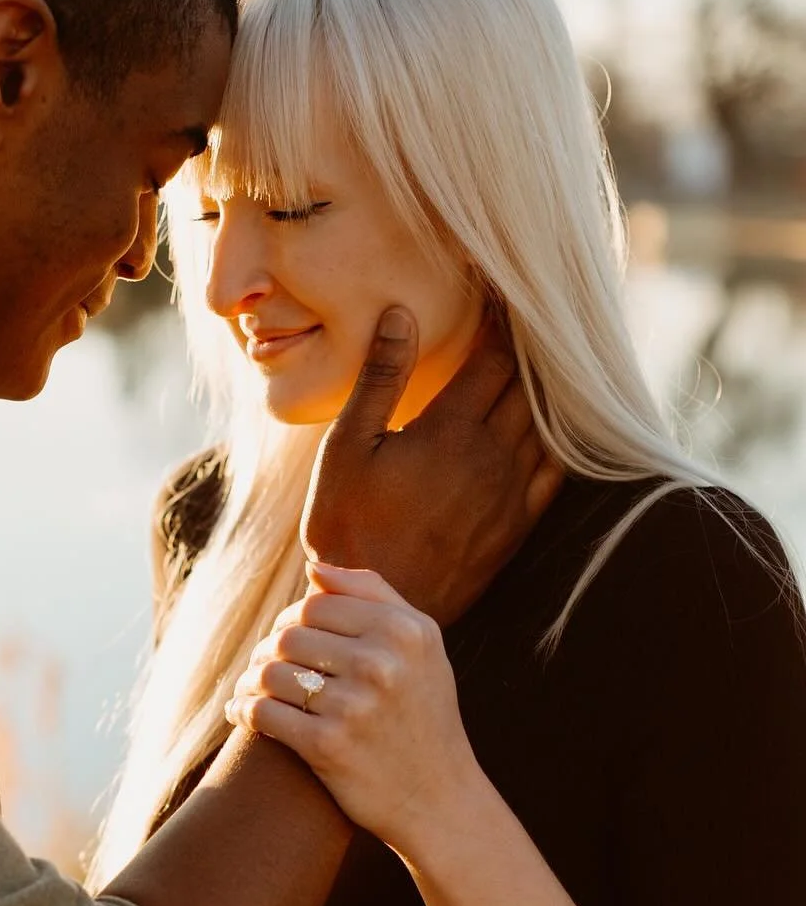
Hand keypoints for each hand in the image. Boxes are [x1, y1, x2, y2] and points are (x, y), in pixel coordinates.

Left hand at [225, 563, 485, 861]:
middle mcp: (382, 663)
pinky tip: (242, 714)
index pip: (315, 603)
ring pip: (268, 672)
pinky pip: (262, 712)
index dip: (291, 620)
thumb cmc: (424, 715)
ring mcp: (355, 705)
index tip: (287, 639)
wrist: (439, 800)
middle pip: (288, 636)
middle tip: (265, 668)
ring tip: (251, 691)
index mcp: (404, 631)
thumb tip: (314, 568)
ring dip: (249, 682)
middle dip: (268, 651)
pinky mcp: (328, 745)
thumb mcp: (422, 647)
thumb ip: (374, 595)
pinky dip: (243, 711)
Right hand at [301, 308, 561, 626]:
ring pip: (547, 425)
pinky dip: (558, 441)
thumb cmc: (347, 525)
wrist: (376, 604)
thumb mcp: (347, 447)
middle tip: (526, 325)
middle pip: (529, 386)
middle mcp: (493, 456)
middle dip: (528, 353)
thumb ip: (380, 379)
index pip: (495, 358)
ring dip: (545, 392)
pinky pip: (556, 472)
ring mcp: (511, 494)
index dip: (502, 324)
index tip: (501, 300)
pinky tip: (550, 428)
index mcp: (451, 429)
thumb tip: (400, 315)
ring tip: (540, 367)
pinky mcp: (517, 526)